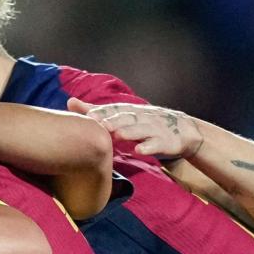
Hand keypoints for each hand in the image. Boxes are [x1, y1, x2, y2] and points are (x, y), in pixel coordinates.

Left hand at [68, 97, 202, 157]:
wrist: (184, 130)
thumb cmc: (145, 124)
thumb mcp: (122, 116)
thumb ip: (97, 111)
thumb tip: (69, 101)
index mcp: (129, 111)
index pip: (112, 110)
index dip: (100, 112)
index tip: (86, 115)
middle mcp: (141, 117)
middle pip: (125, 118)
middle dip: (112, 120)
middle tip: (97, 124)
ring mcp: (154, 129)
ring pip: (140, 130)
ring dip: (129, 132)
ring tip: (116, 135)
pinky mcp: (166, 142)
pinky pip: (156, 145)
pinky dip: (148, 147)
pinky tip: (139, 151)